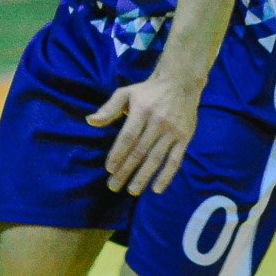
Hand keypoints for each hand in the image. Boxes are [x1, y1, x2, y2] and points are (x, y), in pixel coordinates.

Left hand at [88, 76, 199, 195]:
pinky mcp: (185, 138)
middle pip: (140, 151)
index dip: (118, 154)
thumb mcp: (125, 93)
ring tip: (132, 191)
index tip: (109, 169)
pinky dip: (167, 175)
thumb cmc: (147, 91)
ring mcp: (173, 132)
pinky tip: (157, 188)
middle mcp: (158, 123)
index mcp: (142, 112)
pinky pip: (175, 160)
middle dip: (126, 171)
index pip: (127, 137)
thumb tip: (90, 121)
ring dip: (144, 177)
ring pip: (156, 158)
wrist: (180, 83)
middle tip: (113, 187)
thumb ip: (108, 108)